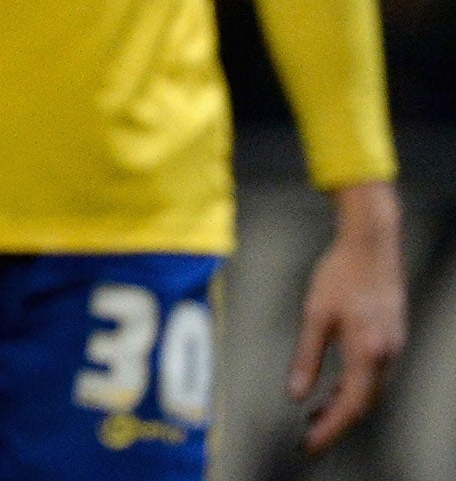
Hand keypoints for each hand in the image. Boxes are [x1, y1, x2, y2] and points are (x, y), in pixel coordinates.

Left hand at [288, 180, 406, 453]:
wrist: (371, 244)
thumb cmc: (340, 274)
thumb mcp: (315, 314)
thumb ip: (307, 357)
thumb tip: (296, 394)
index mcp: (368, 352)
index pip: (350, 406)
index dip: (330, 430)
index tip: (309, 446)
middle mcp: (387, 355)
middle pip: (363, 403)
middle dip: (336, 422)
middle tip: (308, 436)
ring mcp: (394, 347)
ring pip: (370, 390)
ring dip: (344, 405)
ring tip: (315, 415)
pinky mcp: (392, 337)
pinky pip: (374, 375)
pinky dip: (353, 387)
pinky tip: (333, 388)